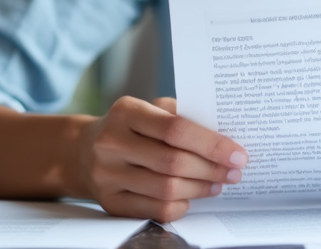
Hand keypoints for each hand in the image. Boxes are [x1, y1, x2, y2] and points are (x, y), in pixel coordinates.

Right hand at [73, 96, 247, 221]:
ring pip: (167, 189)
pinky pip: (155, 210)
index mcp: (126, 111)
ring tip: (218, 182)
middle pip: (173, 162)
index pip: (176, 129)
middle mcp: (112, 143)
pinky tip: (192, 196)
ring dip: (200, 188)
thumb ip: (182, 116)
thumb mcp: (150, 109)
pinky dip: (181, 205)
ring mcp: (107, 175)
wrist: (83, 151)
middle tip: (234, 171)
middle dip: (212, 169)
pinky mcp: (109, 202)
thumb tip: (224, 135)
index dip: (212, 144)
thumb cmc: (131, 127)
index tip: (238, 153)